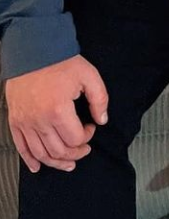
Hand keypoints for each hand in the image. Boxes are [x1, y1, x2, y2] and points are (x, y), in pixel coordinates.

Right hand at [5, 55, 108, 172]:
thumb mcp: (89, 76)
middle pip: (58, 150)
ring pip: (41, 153)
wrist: (33, 51)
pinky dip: (30, 160)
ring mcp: (25, 122)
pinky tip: (37, 167)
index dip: (87, 137)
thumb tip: (102, 120)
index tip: (91, 127)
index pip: (75, 138)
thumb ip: (100, 99)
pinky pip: (21, 147)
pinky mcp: (15, 121)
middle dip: (75, 153)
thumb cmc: (60, 62)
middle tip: (84, 149)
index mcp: (58, 110)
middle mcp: (39, 120)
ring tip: (68, 163)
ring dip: (56, 162)